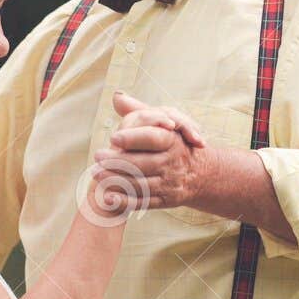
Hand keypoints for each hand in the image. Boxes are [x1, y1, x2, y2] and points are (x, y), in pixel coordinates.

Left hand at [93, 92, 207, 209]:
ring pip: (140, 183)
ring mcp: (170, 183)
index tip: (113, 137)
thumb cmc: (175, 144)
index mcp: (173, 141)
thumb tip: (117, 97)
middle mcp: (173, 162)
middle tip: (97, 156)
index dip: (133, 138)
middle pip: (142, 163)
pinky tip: (108, 196)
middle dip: (117, 161)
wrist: (202, 174)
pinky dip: (125, 201)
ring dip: (116, 180)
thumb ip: (140, 111)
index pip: (153, 138)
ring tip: (96, 174)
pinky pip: (144, 202)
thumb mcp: (165, 124)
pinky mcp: (166, 200)